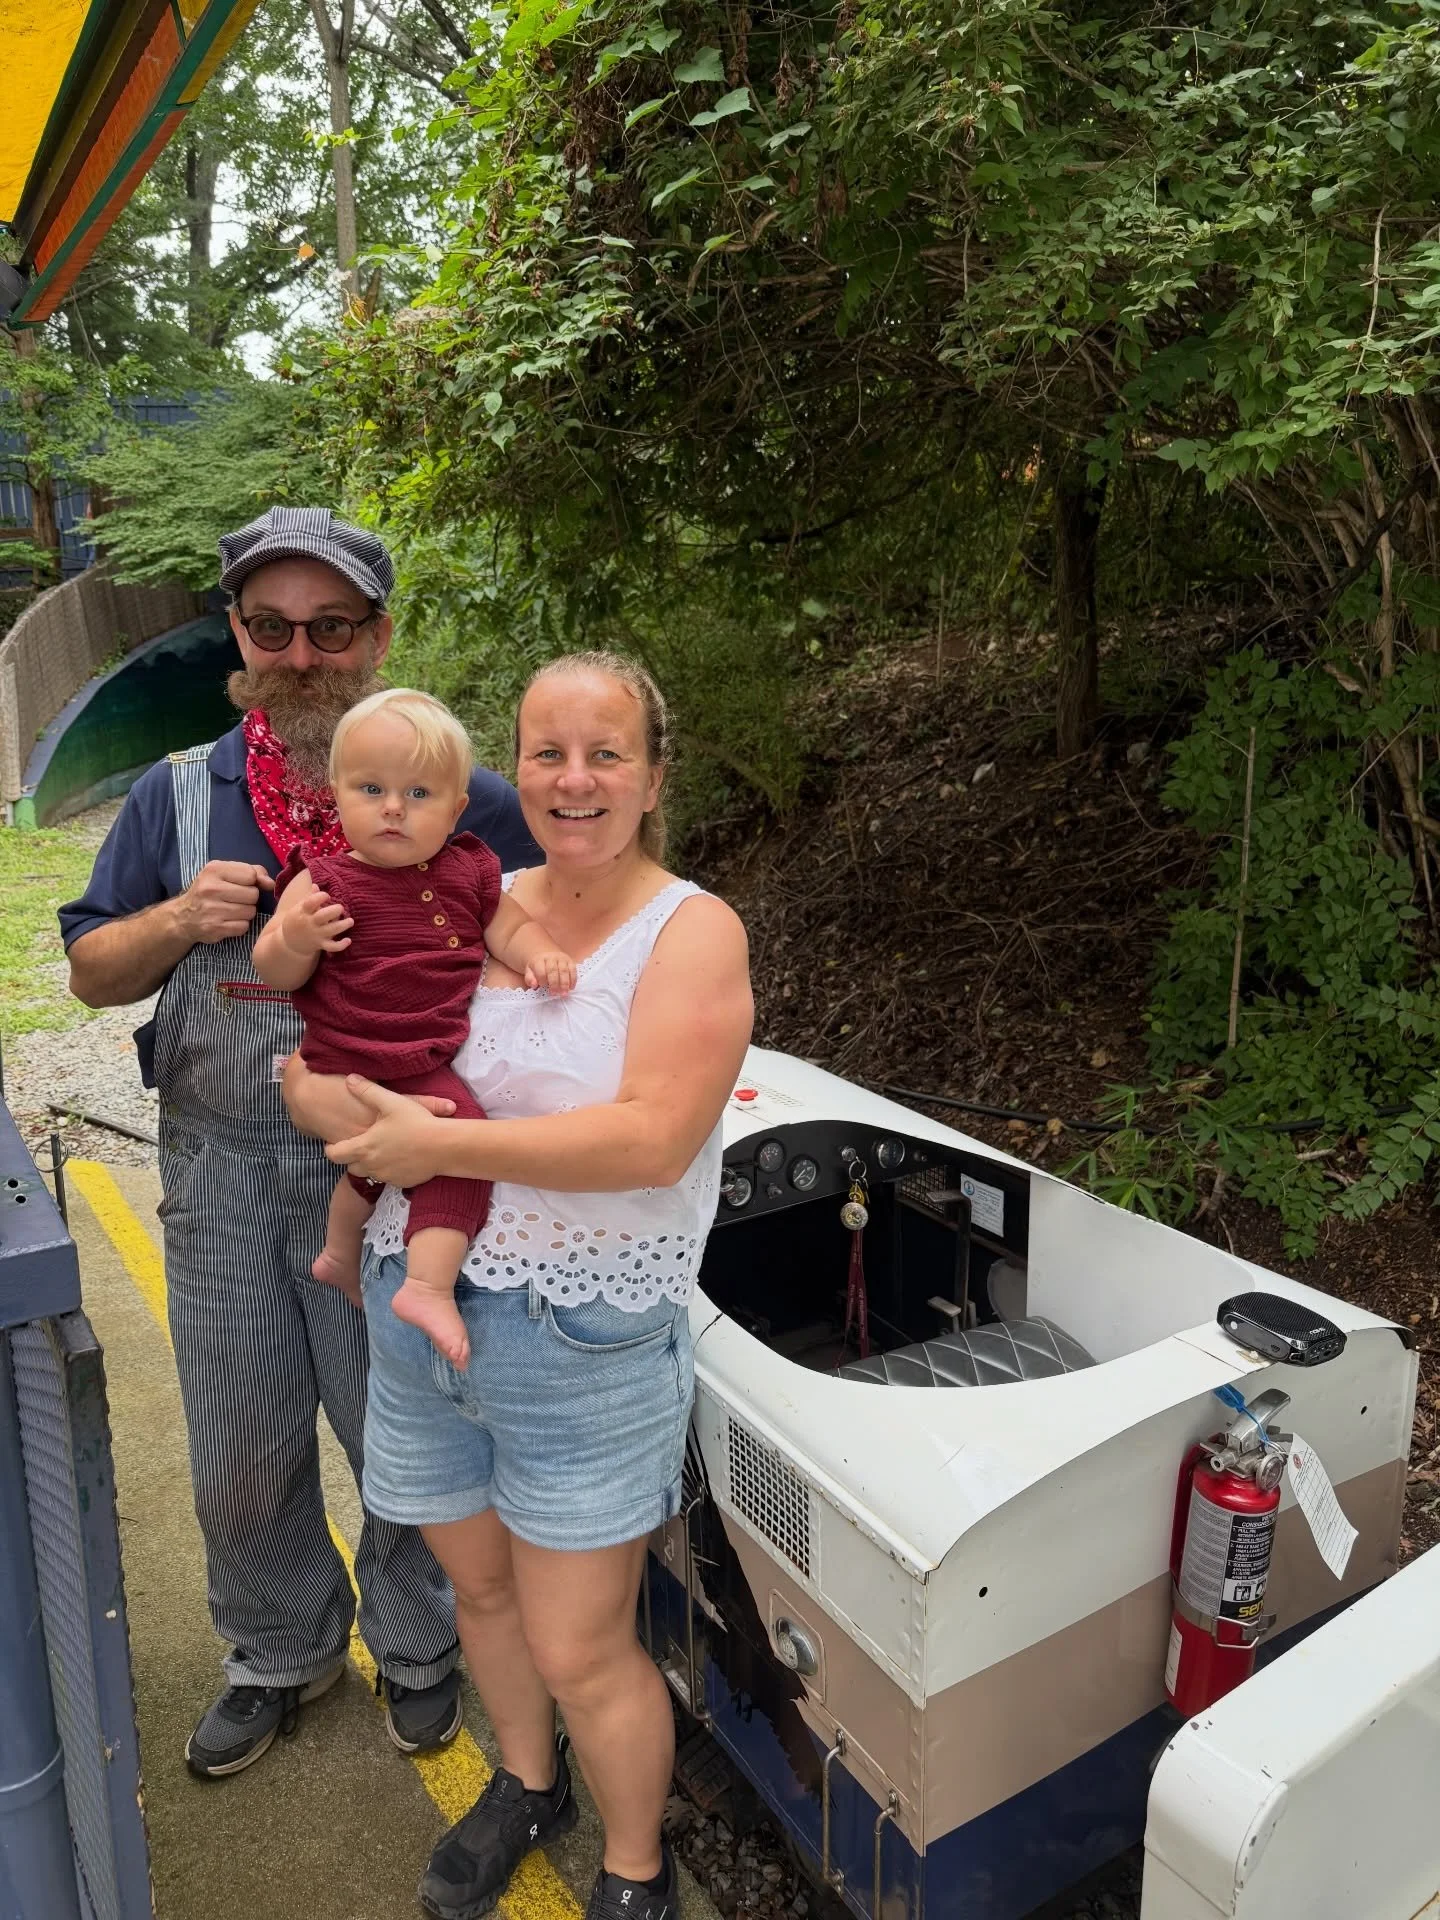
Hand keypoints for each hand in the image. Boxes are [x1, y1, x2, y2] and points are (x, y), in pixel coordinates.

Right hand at [180, 861, 274, 943]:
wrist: (183, 917)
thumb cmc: (209, 891)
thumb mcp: (225, 873)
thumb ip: (252, 871)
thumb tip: (270, 883)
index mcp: (214, 870)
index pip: (251, 874)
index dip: (251, 881)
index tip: (241, 885)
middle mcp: (210, 889)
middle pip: (253, 894)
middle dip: (249, 898)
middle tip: (235, 899)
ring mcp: (211, 910)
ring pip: (251, 911)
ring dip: (245, 912)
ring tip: (231, 910)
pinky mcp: (215, 928)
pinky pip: (244, 926)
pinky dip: (240, 925)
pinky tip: (228, 921)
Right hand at [288, 888, 353, 956]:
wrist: (288, 942)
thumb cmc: (297, 920)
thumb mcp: (298, 908)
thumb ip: (309, 898)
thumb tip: (316, 885)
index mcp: (303, 911)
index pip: (311, 902)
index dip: (320, 896)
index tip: (327, 896)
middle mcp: (309, 923)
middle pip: (322, 916)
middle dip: (334, 910)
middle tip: (340, 908)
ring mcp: (315, 934)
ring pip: (331, 930)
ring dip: (343, 925)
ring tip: (350, 921)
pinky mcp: (320, 944)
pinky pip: (331, 947)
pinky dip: (340, 945)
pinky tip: (348, 940)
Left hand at [325, 1077, 457, 1185]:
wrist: (444, 1147)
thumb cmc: (416, 1123)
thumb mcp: (391, 1102)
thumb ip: (367, 1091)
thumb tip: (350, 1079)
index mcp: (364, 1147)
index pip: (334, 1154)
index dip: (330, 1149)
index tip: (332, 1143)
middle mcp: (371, 1165)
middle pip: (350, 1166)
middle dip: (351, 1157)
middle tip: (359, 1145)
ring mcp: (387, 1176)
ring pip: (370, 1173)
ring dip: (370, 1164)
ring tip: (380, 1149)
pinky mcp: (402, 1182)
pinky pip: (388, 1178)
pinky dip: (389, 1169)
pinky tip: (399, 1157)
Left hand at [524, 950, 576, 994]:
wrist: (547, 954)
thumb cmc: (538, 967)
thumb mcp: (529, 971)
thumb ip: (529, 979)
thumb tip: (534, 985)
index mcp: (539, 960)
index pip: (541, 969)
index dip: (542, 979)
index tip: (542, 986)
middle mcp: (551, 957)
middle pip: (553, 970)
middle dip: (554, 983)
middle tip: (555, 994)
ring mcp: (562, 958)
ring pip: (564, 970)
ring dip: (565, 983)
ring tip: (564, 993)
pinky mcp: (570, 961)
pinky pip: (573, 970)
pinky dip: (573, 980)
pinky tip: (571, 988)